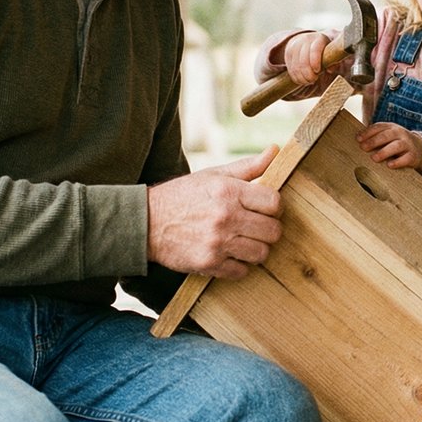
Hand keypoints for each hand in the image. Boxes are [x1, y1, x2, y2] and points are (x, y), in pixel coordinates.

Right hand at [145, 146, 282, 279]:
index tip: (266, 209)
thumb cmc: (183, 196)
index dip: (274, 207)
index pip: (274, 203)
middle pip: (273, 231)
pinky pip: (241, 272)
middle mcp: (226, 217)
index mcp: (229, 191)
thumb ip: (248, 166)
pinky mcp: (209, 264)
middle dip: (268, 229)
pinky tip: (229, 254)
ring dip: (256, 249)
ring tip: (244, 241)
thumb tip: (276, 150)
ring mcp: (218, 243)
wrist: (146, 222)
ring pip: (261, 254)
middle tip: (257, 226)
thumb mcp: (214, 175)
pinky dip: (238, 266)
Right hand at [282, 31, 329, 85]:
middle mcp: (305, 40)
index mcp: (319, 39)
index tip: (317, 71)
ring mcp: (295, 46)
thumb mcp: (331, 53)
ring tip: (308, 81)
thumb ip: (333, 62)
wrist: (308, 41)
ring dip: (302, 77)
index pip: (315, 50)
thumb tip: (330, 69)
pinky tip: (301, 80)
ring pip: (296, 66)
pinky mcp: (288, 52)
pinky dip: (295, 77)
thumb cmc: (324, 51)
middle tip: (313, 80)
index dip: (315, 62)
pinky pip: (290, 68)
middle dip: (308, 74)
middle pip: (303, 60)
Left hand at [357, 122, 421, 171]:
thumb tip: (356, 140)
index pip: (379, 127)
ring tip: (374, 158)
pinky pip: (406, 158)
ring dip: (384, 152)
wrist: (419, 149)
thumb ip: (374, 137)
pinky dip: (398, 162)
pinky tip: (389, 165)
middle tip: (363, 148)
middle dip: (374, 141)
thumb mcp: (387, 136)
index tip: (358, 139)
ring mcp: (407, 144)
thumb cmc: (396, 142)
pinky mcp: (413, 156)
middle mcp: (400, 134)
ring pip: (397, 146)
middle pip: (387, 135)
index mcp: (391, 127)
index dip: (368, 132)